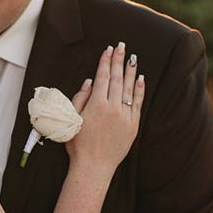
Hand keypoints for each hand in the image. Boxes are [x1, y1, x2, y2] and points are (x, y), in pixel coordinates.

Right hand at [68, 43, 144, 175]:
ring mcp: (125, 117)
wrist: (94, 166)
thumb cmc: (78, 144)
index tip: (108, 50)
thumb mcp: (72, 118)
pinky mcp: (133, 126)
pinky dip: (139, 90)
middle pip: (116, 79)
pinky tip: (140, 79)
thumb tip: (90, 81)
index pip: (102, 77)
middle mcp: (113, 108)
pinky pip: (138, 104)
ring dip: (130, 71)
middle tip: (122, 46)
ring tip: (132, 58)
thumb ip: (80, 97)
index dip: (105, 62)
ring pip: (128, 89)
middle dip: (119, 61)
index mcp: (96, 104)